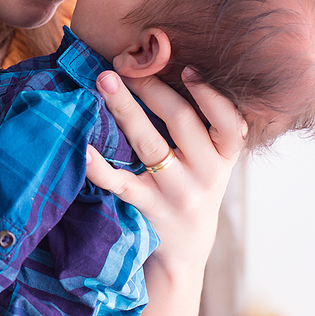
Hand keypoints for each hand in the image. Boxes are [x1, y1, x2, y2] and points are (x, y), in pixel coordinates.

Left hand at [85, 67, 244, 272]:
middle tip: (125, 63)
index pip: (230, 123)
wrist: (184, 252)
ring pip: (150, 145)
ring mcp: (177, 193)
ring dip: (126, 109)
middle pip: (182, 122)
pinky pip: (122, 184)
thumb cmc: (193, 189)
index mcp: (224, 157)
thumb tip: (168, 69)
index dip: (210, 95)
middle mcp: (207, 175)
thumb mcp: (212, 162)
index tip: (186, 69)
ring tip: (105, 81)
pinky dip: (101, 167)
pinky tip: (84, 149)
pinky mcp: (148, 209)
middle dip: (152, 88)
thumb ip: (203, 126)